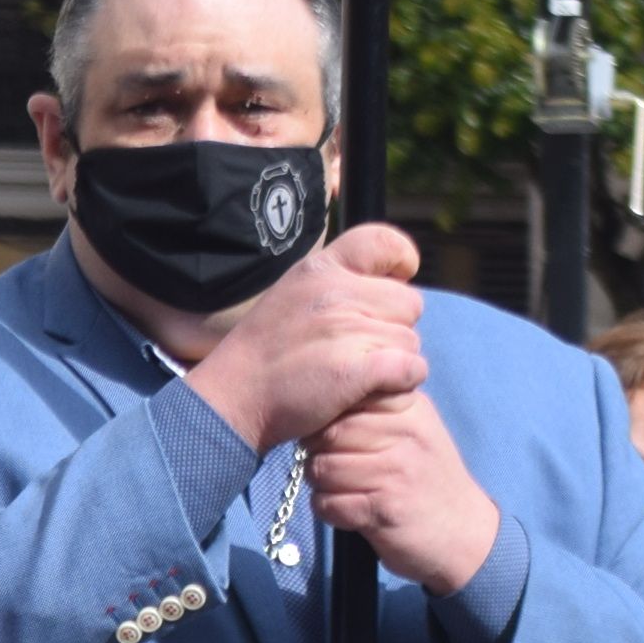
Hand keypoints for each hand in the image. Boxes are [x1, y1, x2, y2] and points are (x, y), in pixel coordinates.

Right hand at [179, 227, 427, 449]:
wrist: (231, 400)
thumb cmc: (265, 352)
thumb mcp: (292, 294)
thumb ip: (336, 283)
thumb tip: (389, 282)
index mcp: (319, 269)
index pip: (384, 242)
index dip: (401, 260)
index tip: (396, 279)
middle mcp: (336, 293)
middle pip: (409, 303)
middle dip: (392, 326)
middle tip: (356, 347)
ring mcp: (347, 331)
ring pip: (410, 342)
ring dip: (393, 362)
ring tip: (352, 373)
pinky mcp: (358, 369)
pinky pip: (412, 370)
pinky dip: (400, 385)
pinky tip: (368, 391)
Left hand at [303, 389, 505, 597]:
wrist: (464, 533)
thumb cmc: (429, 478)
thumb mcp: (417, 430)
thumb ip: (381, 409)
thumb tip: (329, 395)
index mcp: (411, 410)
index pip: (348, 397)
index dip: (327, 418)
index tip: (336, 437)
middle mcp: (405, 436)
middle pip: (327, 432)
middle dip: (316, 452)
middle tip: (330, 466)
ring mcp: (395, 473)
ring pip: (321, 468)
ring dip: (320, 484)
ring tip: (341, 489)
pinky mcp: (383, 509)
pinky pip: (327, 503)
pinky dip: (327, 510)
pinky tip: (347, 511)